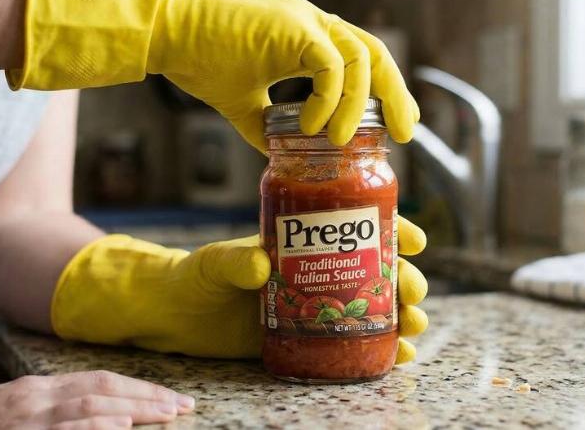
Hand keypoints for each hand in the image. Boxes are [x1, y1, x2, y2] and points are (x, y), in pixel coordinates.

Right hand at [0, 370, 192, 429]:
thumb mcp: (21, 407)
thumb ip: (61, 405)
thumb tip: (109, 411)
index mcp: (42, 387)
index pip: (101, 379)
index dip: (139, 387)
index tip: (171, 398)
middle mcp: (38, 397)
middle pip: (102, 387)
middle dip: (146, 396)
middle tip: (182, 405)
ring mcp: (29, 418)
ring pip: (88, 405)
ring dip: (132, 408)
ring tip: (166, 414)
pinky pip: (64, 429)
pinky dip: (94, 425)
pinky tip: (120, 424)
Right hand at [8, 0, 418, 150]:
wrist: (167, 34)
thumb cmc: (200, 61)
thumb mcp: (243, 105)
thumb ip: (269, 127)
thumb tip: (283, 158)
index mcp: (310, 39)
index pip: (363, 60)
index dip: (385, 91)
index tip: (395, 128)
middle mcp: (316, 25)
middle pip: (375, 53)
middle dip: (395, 95)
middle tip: (404, 134)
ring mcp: (306, 22)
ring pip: (360, 56)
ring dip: (358, 104)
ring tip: (342, 140)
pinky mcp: (291, 26)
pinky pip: (328, 64)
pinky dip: (328, 99)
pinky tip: (313, 126)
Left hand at [51, 219, 427, 363]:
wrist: (170, 316)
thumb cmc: (191, 277)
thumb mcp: (211, 263)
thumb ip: (232, 261)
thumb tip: (260, 266)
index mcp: (299, 243)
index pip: (353, 228)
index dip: (390, 229)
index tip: (414, 237)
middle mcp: (313, 272)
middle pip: (372, 269)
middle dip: (401, 278)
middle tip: (411, 291)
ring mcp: (311, 307)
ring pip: (369, 307)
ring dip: (398, 315)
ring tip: (412, 328)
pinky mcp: (303, 338)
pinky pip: (348, 343)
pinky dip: (376, 349)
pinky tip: (395, 356)